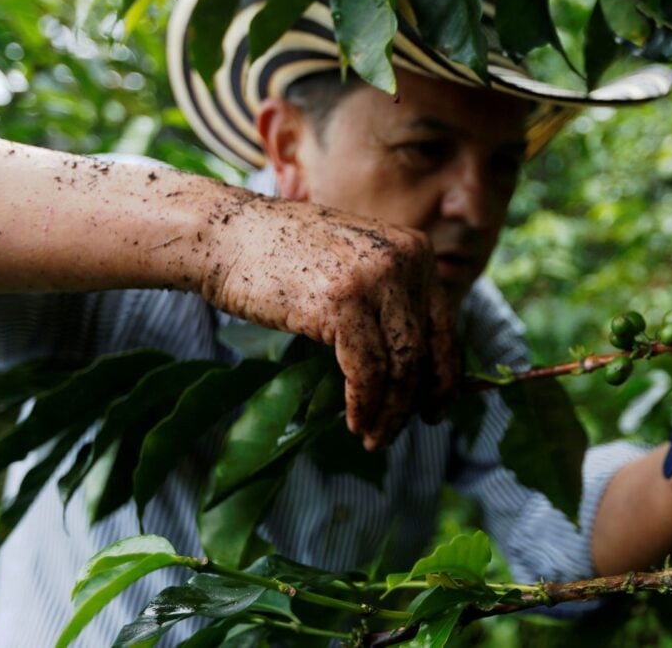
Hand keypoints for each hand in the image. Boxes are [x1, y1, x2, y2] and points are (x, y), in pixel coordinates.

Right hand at [199, 195, 457, 449]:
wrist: (226, 234)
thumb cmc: (281, 256)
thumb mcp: (353, 267)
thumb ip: (387, 303)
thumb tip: (415, 369)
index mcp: (415, 250)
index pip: (445, 324)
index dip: (444, 373)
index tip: (435, 406)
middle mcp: (405, 261)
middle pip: (426, 349)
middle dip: (417, 399)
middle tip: (400, 429)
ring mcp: (376, 279)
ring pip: (402, 366)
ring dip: (390, 412)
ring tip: (373, 438)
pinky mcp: (343, 303)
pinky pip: (368, 371)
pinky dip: (363, 404)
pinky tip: (354, 421)